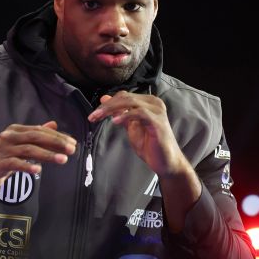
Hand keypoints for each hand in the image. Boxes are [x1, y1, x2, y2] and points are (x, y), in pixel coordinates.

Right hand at [0, 121, 75, 216]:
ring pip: (28, 150)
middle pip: (36, 137)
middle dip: (56, 142)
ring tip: (62, 160)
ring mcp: (1, 150)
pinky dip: (27, 166)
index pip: (40, 131)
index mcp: (15, 131)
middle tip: (72, 149)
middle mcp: (8, 137)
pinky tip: (38, 171)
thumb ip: (35, 136)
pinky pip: (14, 164)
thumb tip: (53, 124)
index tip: (72, 142)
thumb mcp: (18, 146)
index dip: (57, 136)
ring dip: (47, 155)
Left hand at [88, 92, 200, 232]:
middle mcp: (154, 103)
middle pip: (125, 97)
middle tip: (93, 116)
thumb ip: (120, 113)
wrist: (165, 162)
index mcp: (147, 102)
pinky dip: (126, 115)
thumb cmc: (150, 145)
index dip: (107, 103)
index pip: (123, 96)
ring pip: (130, 102)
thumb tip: (104, 99)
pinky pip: (140, 113)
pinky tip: (115, 121)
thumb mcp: (131, 127)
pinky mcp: (158, 122)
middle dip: (106, 106)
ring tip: (98, 117)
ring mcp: (157, 111)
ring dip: (111, 109)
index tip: (94, 114)